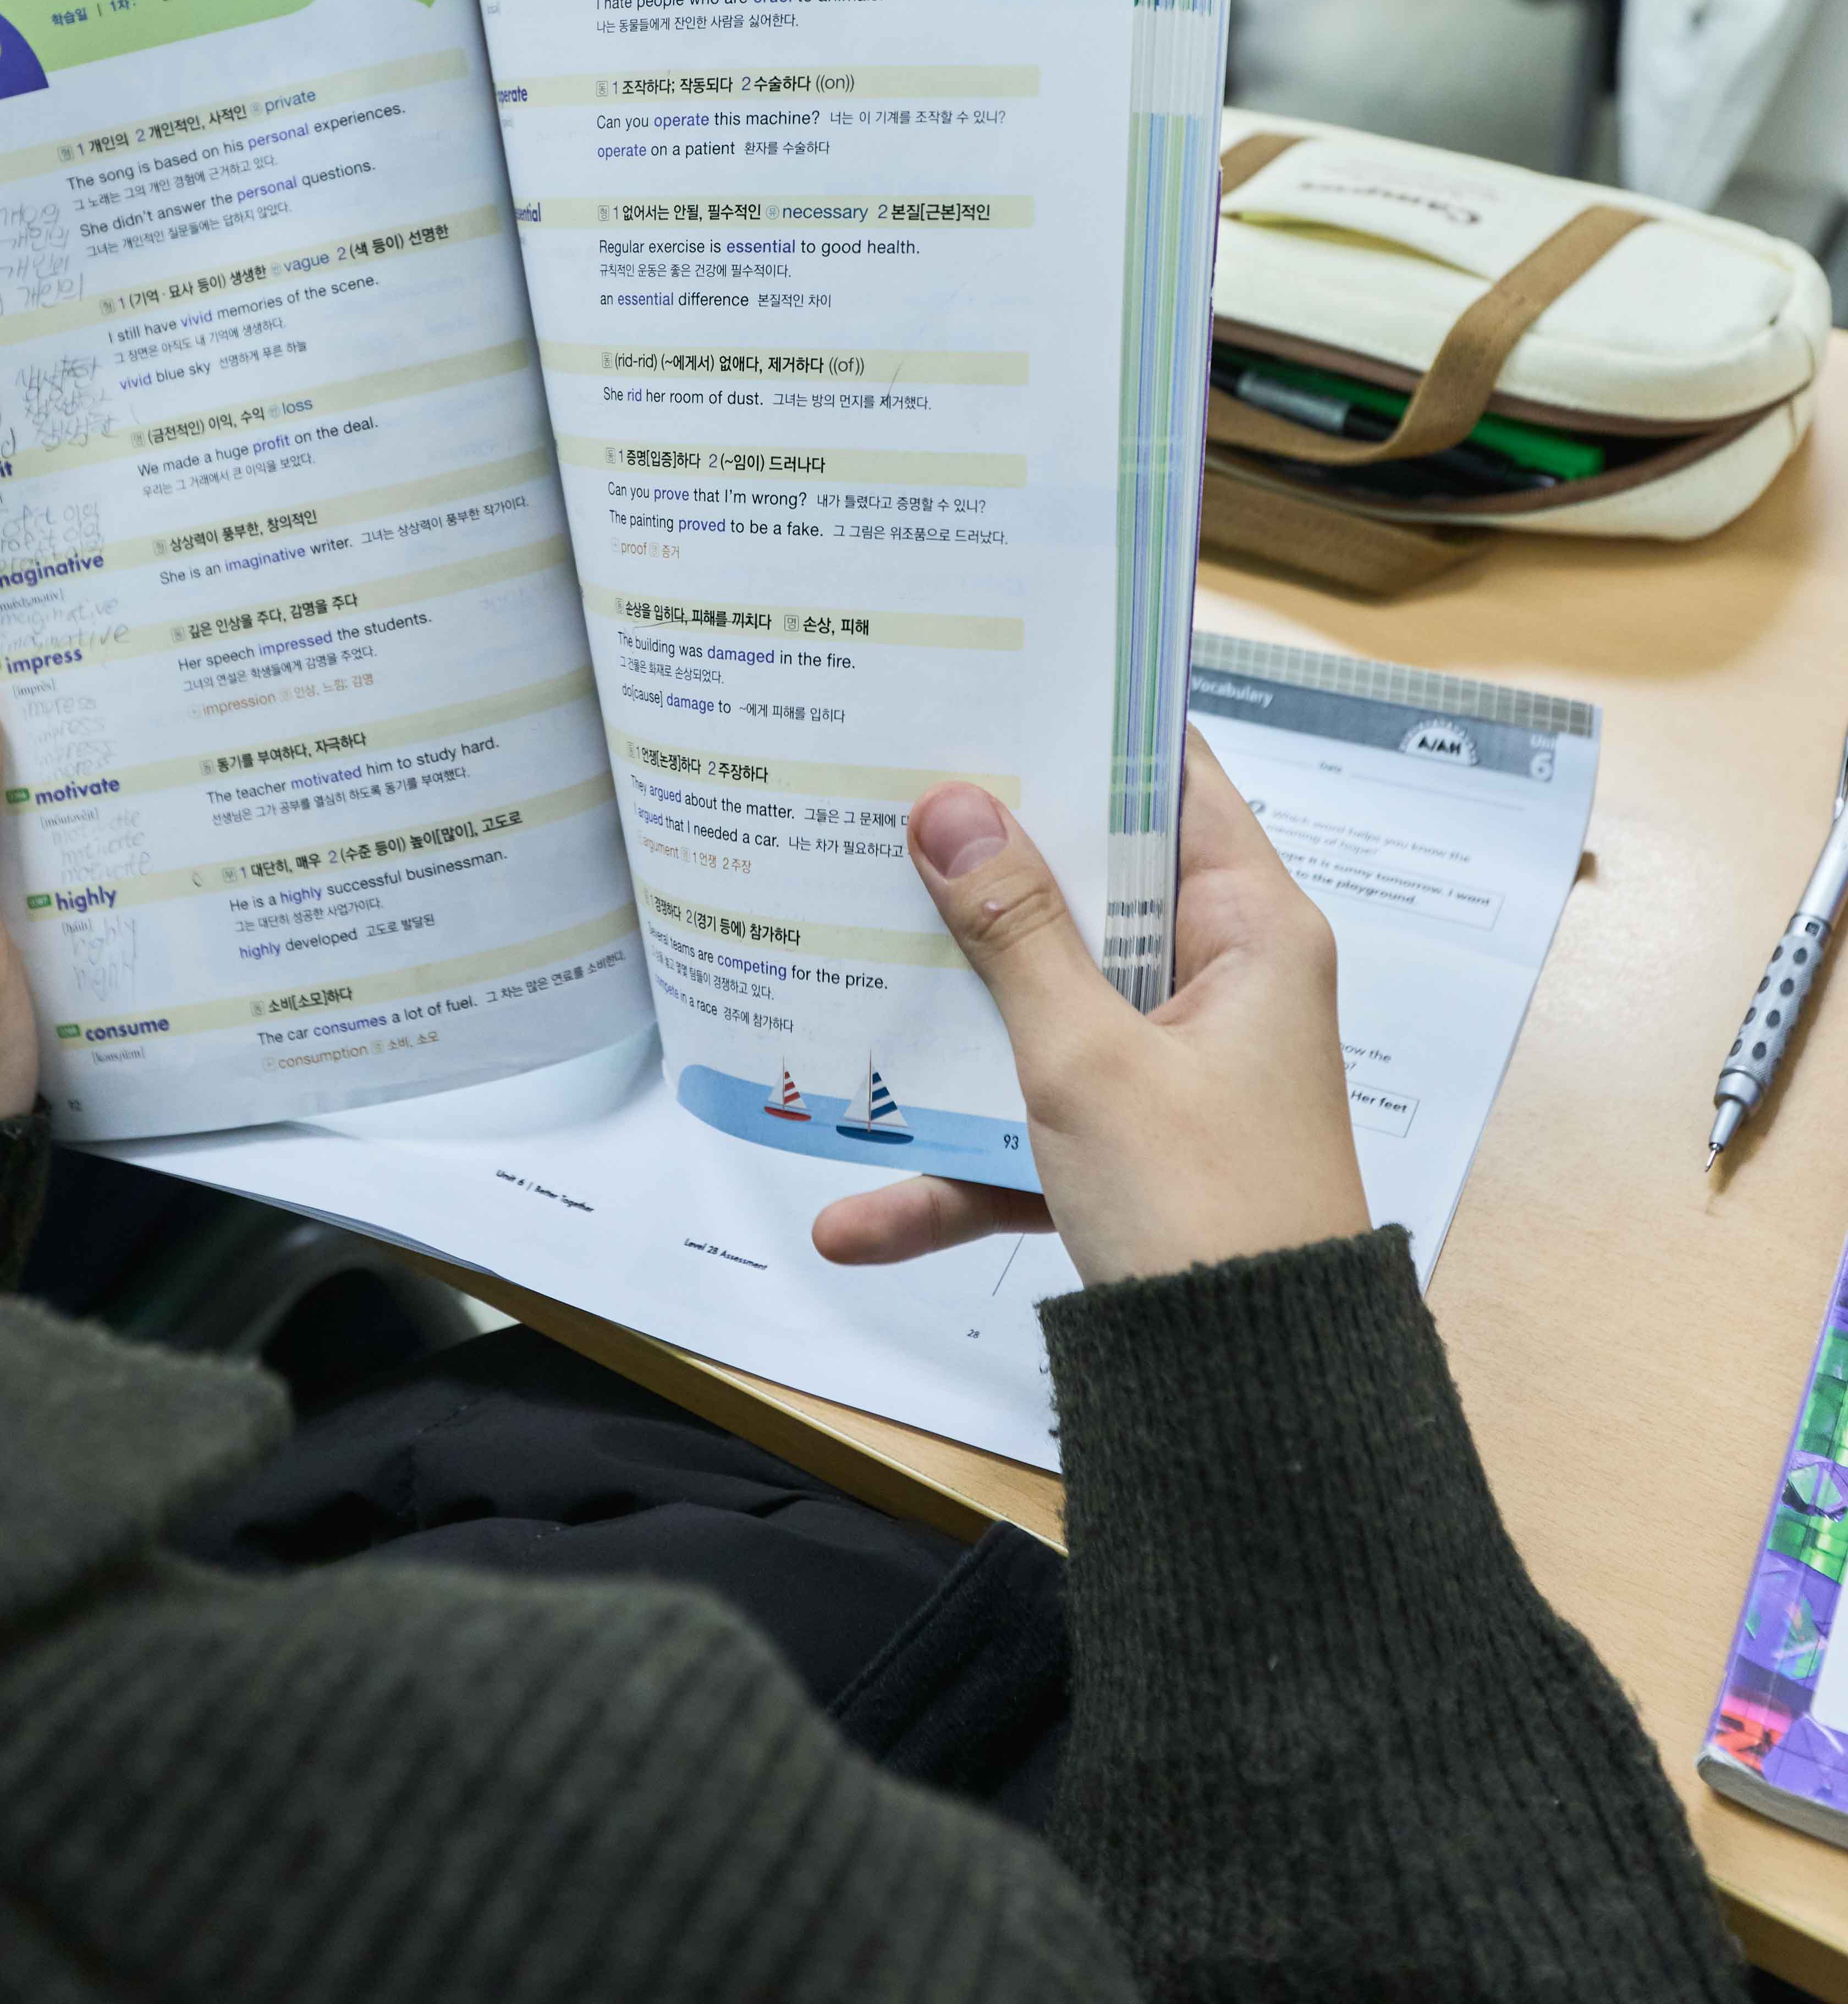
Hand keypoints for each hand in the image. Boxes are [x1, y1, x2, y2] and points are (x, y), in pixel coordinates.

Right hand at [813, 730, 1367, 1287]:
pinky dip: (948, 1168)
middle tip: (875, 799)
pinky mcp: (1125, 1156)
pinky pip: (1024, 1133)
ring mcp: (1167, 1073)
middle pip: (1088, 890)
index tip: (994, 681)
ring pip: (1040, 1009)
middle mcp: (1215, 988)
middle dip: (981, 863)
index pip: (1176, 781)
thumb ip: (1016, 930)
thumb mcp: (1090, 1059)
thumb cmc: (1207, 1210)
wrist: (1257, 1408)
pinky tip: (849, 1214)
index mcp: (1250, 933)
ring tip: (832, 976)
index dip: (1093, 726)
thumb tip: (955, 801)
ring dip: (944, 1019)